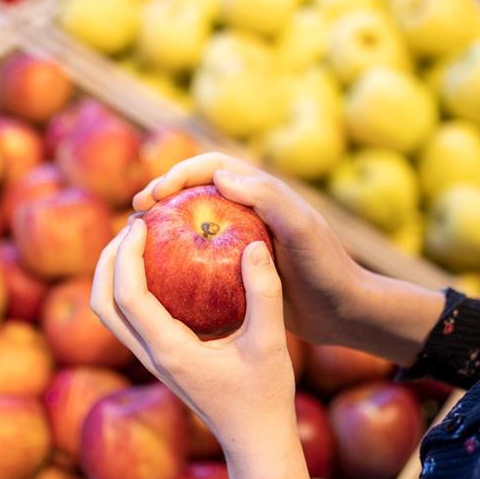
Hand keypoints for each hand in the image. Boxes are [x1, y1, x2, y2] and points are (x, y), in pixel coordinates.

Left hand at [90, 218, 311, 478]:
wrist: (255, 440)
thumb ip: (264, 291)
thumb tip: (254, 243)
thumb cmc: (265, 396)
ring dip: (113, 273)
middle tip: (133, 224)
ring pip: (109, 313)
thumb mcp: (271, 341)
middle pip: (102, 303)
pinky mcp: (161, 359)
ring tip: (138, 240)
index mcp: (170, 350)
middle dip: (109, 259)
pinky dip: (131, 287)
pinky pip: (130, 318)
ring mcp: (153, 359)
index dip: (127, 254)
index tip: (143, 221)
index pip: (128, 296)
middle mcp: (152, 355)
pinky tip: (162, 267)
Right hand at [133, 152, 362, 346]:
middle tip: (135, 217)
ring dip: (167, 226)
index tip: (152, 195)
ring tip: (139, 243)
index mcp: (262, 192)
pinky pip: (203, 256)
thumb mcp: (301, 230)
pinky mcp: (241, 267)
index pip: (211, 167)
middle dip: (163, 195)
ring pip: (196, 223)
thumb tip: (219, 177)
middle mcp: (250, 210)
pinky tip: (162, 278)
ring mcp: (243, 239)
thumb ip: (268, 199)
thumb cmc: (326, 268)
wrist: (344, 311)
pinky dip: (180, 259)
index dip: (178, 173)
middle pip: (196, 190)